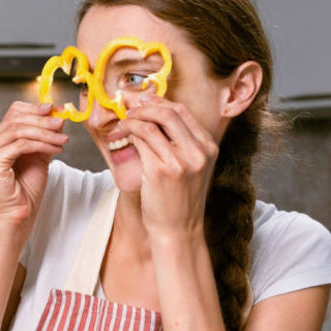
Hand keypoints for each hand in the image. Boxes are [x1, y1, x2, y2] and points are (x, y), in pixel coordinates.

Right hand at [0, 101, 67, 229]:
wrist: (19, 215)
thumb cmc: (26, 190)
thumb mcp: (38, 155)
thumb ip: (44, 135)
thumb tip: (57, 113)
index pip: (13, 113)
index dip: (34, 109)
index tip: (56, 110)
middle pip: (16, 119)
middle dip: (43, 120)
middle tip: (62, 123)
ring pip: (19, 130)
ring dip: (46, 133)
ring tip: (63, 140)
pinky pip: (21, 145)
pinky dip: (42, 144)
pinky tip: (56, 149)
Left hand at [119, 94, 219, 241]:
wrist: (178, 230)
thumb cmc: (179, 200)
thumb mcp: (191, 168)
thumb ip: (181, 143)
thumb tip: (156, 113)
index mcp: (208, 148)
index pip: (183, 112)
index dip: (161, 101)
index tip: (144, 99)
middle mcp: (197, 152)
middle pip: (169, 113)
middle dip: (145, 106)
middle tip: (130, 109)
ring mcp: (180, 162)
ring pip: (151, 125)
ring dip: (133, 119)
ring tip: (123, 123)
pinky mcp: (160, 171)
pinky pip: (141, 141)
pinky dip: (129, 133)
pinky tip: (122, 134)